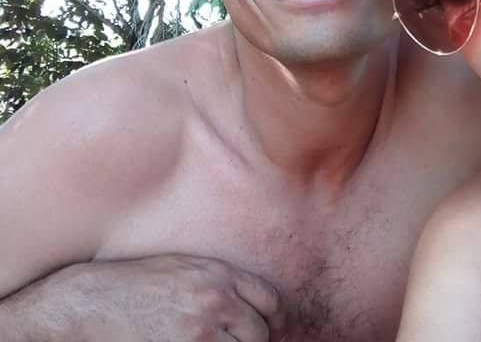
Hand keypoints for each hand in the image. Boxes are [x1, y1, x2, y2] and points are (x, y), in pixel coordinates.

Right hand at [8, 254, 286, 341]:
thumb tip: (248, 303)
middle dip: (252, 340)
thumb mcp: (184, 266)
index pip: (269, 298)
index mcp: (218, 274)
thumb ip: (219, 281)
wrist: (90, 304)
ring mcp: (199, 332)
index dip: (271, 316)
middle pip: (258, 331)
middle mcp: (215, 300)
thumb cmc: (136, 283)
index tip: (266, 326)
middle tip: (234, 341)